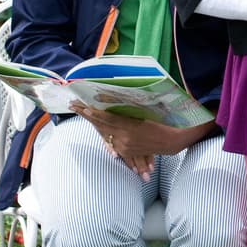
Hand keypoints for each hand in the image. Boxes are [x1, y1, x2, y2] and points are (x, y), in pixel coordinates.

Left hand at [69, 103, 214, 179]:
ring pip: (103, 133)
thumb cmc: (164, 122)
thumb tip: (119, 95)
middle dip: (86, 114)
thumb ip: (133, 108)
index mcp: (130, 127)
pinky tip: (96, 126)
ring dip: (92, 122)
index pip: (106, 118)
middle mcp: (124, 138)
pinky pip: (111, 141)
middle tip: (73, 104)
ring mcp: (124, 146)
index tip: (80, 104)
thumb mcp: (149, 113)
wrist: (173, 141)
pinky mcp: (126, 151)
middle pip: (100, 125)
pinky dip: (102, 132)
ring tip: (81, 112)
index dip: (92, 111)